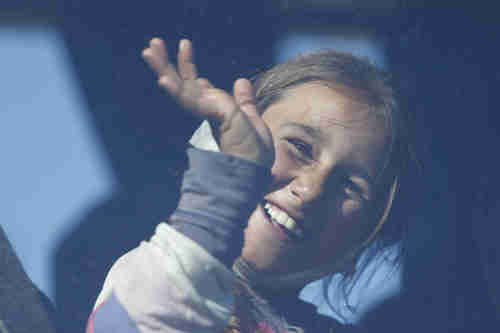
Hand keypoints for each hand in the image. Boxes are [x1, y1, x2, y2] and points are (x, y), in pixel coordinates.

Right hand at [142, 38, 274, 167]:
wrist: (252, 171)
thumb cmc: (253, 155)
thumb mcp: (252, 122)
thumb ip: (244, 102)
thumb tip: (240, 80)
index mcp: (216, 111)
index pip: (198, 85)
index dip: (189, 67)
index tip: (184, 50)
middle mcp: (206, 112)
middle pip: (183, 82)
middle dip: (169, 63)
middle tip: (153, 43)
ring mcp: (204, 116)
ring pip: (180, 88)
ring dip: (163, 68)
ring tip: (148, 50)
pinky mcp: (205, 120)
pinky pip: (188, 102)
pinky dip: (175, 90)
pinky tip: (163, 79)